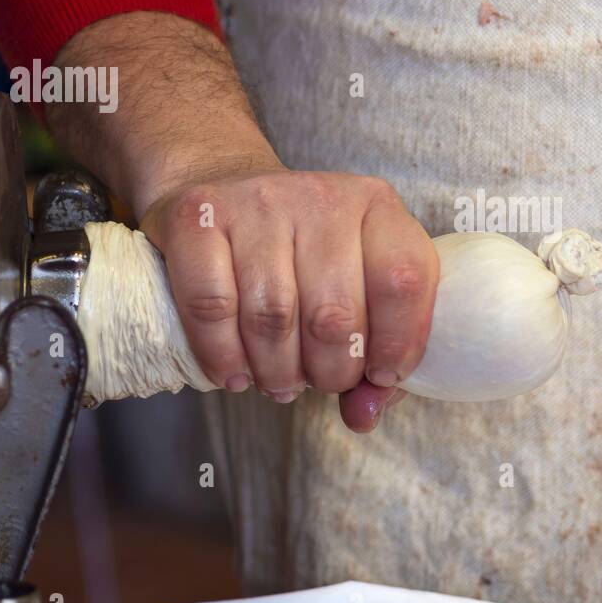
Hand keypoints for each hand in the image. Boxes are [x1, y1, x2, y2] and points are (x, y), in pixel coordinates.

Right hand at [139, 166, 437, 430]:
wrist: (224, 186)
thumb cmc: (302, 255)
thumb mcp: (357, 287)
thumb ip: (375, 360)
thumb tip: (363, 416)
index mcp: (377, 207)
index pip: (404, 281)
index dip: (397, 344)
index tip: (380, 374)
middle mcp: (321, 197)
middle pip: (334, 314)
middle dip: (329, 372)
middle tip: (318, 380)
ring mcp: (257, 200)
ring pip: (272, 317)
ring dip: (276, 371)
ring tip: (278, 380)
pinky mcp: (197, 216)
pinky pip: (212, 305)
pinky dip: (223, 356)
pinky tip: (233, 371)